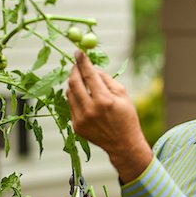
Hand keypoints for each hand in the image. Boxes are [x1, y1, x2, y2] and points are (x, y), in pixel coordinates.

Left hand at [66, 50, 152, 182]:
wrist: (123, 144)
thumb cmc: (126, 117)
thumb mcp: (123, 95)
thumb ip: (106, 79)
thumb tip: (92, 68)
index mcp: (104, 100)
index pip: (88, 75)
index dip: (82, 61)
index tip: (78, 52)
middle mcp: (90, 110)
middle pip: (73, 83)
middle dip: (74, 70)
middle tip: (76, 64)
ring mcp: (81, 119)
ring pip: (69, 94)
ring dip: (73, 83)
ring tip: (82, 81)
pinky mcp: (76, 126)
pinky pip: (71, 105)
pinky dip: (76, 97)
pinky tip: (84, 97)